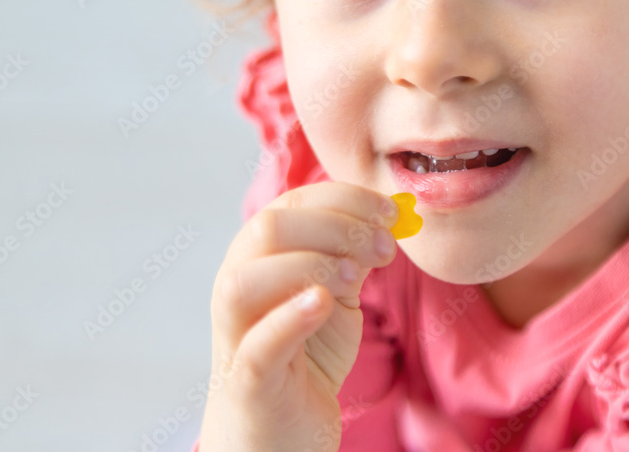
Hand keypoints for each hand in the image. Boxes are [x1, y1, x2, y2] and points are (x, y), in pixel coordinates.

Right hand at [199, 182, 399, 451]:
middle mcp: (236, 284)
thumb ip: (351, 256)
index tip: (392, 214)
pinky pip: (257, 344)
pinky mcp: (248, 381)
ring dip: (311, 265)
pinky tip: (323, 303)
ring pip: (248, 280)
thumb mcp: (335, 294)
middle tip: (384, 249)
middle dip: (337, 228)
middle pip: (269, 228)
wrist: (280, 431)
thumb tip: (388, 220)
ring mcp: (235, 333)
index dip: (347, 200)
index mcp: (257, 256)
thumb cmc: (305, 355)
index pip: (293, 202)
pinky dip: (290, 317)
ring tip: (355, 278)